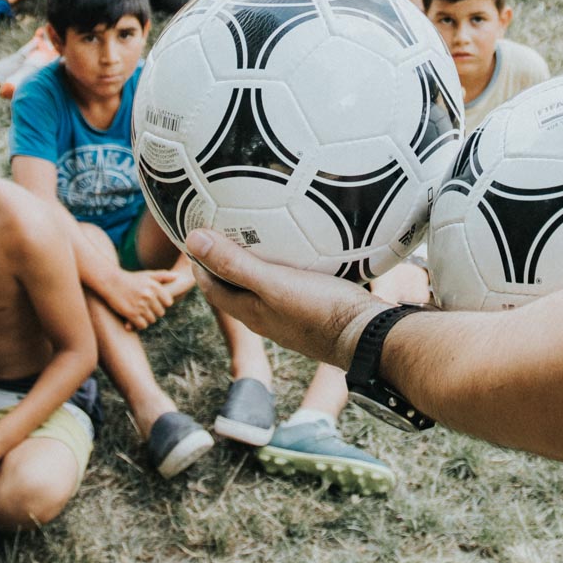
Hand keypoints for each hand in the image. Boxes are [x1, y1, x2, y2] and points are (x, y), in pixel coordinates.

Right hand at [109, 267, 180, 329]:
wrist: (110, 282)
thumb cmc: (130, 278)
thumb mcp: (147, 275)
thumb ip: (163, 276)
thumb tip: (177, 277)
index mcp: (155, 287)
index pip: (168, 302)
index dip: (163, 304)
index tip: (155, 302)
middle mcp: (149, 296)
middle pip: (161, 313)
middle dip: (154, 312)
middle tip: (146, 309)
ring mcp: (140, 305)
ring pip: (152, 320)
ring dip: (146, 318)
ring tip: (139, 312)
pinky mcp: (131, 314)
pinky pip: (142, 325)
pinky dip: (139, 324)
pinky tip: (135, 318)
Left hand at [185, 229, 381, 364]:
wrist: (368, 334)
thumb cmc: (320, 310)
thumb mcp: (274, 283)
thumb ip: (236, 264)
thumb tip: (194, 240)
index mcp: (250, 312)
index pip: (211, 287)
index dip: (199, 262)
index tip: (195, 235)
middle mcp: (266, 317)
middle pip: (234, 287)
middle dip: (223, 260)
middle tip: (223, 227)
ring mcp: (289, 315)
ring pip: (261, 287)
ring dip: (253, 264)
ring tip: (257, 233)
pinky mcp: (311, 310)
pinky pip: (287, 285)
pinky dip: (281, 267)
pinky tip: (296, 251)